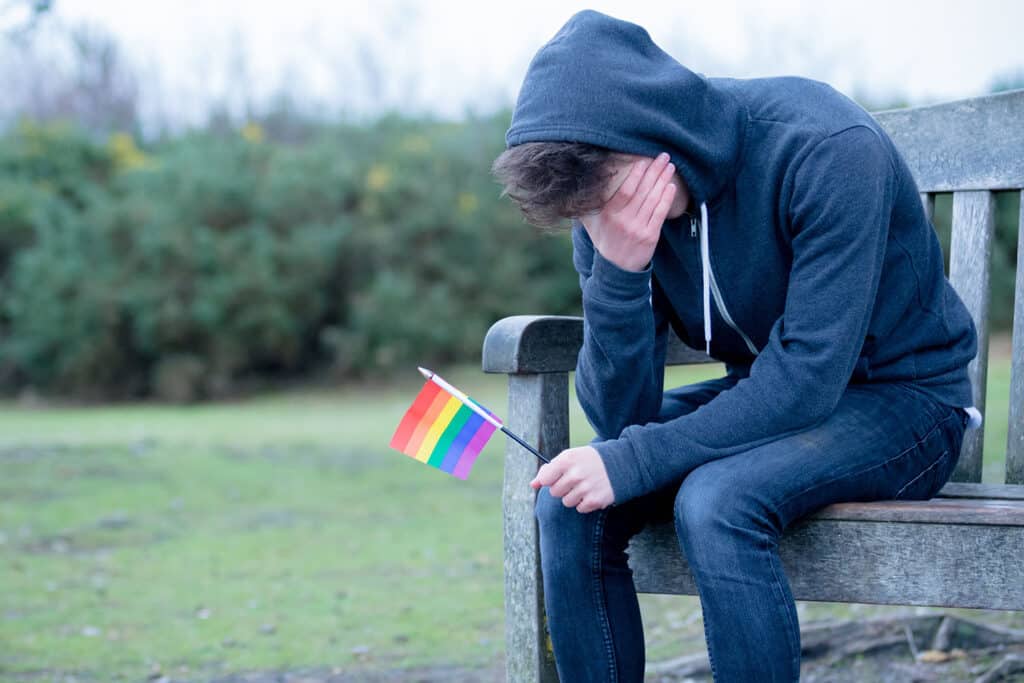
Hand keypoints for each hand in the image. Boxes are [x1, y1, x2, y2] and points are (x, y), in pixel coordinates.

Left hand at [529, 445, 614, 512]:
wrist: (620, 463)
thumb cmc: (589, 460)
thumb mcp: (569, 457)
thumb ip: (549, 469)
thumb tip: (533, 484)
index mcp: (567, 460)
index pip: (545, 479)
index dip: (550, 480)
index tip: (557, 477)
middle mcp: (575, 474)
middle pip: (555, 493)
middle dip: (562, 488)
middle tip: (575, 480)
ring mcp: (585, 488)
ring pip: (566, 502)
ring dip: (574, 496)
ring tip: (585, 485)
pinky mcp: (594, 500)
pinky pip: (579, 508)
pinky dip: (585, 503)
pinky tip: (592, 492)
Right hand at [580, 152, 676, 271]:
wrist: (616, 269)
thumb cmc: (604, 240)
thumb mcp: (592, 223)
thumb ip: (590, 205)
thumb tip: (581, 182)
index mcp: (609, 215)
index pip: (625, 190)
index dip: (636, 175)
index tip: (644, 160)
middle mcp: (624, 221)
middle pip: (642, 191)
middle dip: (654, 172)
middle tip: (663, 156)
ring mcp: (638, 229)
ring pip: (653, 200)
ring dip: (662, 181)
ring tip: (669, 166)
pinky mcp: (650, 237)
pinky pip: (660, 213)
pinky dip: (666, 199)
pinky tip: (670, 186)